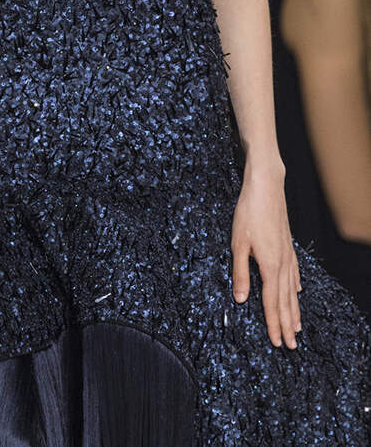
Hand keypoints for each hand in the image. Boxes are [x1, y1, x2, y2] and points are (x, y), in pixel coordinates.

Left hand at [231, 154, 301, 348]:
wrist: (266, 187)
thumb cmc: (248, 213)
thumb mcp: (238, 243)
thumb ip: (240, 273)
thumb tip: (242, 299)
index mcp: (269, 266)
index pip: (271, 302)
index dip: (273, 324)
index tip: (277, 343)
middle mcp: (283, 264)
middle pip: (285, 301)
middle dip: (287, 325)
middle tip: (291, 346)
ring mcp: (288, 254)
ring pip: (292, 290)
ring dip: (294, 310)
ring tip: (297, 328)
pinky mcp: (288, 245)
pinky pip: (294, 274)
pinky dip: (295, 288)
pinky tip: (298, 292)